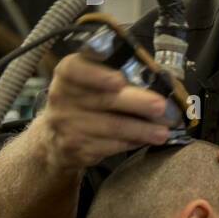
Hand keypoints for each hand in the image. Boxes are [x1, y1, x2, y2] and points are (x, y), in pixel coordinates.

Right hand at [31, 53, 170, 172]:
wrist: (55, 137)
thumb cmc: (85, 99)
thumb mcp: (90, 79)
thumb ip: (115, 72)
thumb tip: (156, 76)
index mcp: (67, 74)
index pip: (75, 69)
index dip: (97, 75)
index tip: (119, 80)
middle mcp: (62, 97)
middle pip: (104, 100)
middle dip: (137, 103)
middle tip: (161, 106)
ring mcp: (67, 125)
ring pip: (112, 127)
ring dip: (142, 129)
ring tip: (163, 131)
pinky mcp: (75, 148)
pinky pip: (110, 146)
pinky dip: (132, 142)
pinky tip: (146, 140)